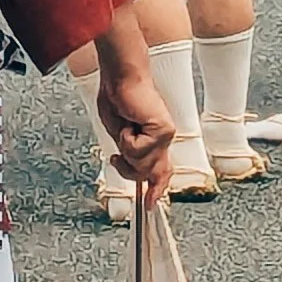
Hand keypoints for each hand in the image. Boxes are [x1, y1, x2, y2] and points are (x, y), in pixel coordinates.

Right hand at [93, 35, 179, 198]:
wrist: (120, 76)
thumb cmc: (116, 97)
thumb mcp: (118, 133)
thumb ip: (128, 154)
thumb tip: (131, 169)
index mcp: (153, 140)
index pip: (160, 170)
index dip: (156, 189)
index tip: (150, 204)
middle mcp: (163, 140)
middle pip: (150, 173)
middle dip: (129, 168)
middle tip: (118, 152)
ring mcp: (165, 136)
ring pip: (141, 164)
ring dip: (124, 148)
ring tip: (125, 125)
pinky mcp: (163, 131)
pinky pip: (138, 150)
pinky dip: (126, 138)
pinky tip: (129, 121)